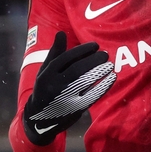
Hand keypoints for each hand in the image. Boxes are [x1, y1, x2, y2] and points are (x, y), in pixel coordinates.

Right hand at [22, 31, 115, 145]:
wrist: (39, 118)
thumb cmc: (46, 88)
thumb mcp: (45, 70)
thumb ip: (55, 52)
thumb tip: (61, 32)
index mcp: (46, 74)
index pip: (66, 58)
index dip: (82, 50)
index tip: (95, 45)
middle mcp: (54, 86)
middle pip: (77, 69)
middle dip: (93, 60)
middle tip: (105, 54)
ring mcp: (65, 98)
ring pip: (85, 82)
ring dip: (100, 71)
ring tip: (109, 64)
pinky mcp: (74, 109)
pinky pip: (92, 96)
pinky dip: (103, 86)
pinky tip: (111, 78)